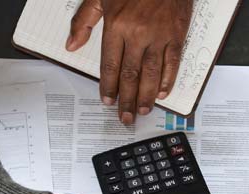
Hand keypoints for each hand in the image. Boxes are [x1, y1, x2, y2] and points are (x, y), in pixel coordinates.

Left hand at [66, 0, 193, 124]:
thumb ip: (84, 21)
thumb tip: (72, 45)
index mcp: (116, 25)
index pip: (110, 64)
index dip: (108, 86)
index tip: (107, 101)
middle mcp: (137, 33)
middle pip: (131, 75)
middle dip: (127, 100)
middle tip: (125, 118)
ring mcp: (159, 35)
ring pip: (151, 73)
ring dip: (146, 96)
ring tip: (142, 110)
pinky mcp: (177, 33)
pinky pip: (173, 62)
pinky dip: (168, 79)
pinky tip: (162, 92)